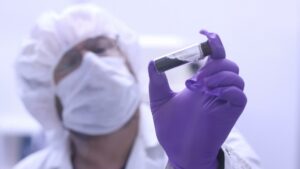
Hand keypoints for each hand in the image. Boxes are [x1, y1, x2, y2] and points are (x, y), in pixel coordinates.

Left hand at [148, 30, 246, 168]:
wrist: (179, 152)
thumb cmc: (171, 129)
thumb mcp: (159, 102)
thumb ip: (157, 83)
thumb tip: (152, 63)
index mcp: (201, 83)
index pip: (214, 57)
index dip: (213, 42)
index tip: (202, 33)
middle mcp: (215, 89)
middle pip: (227, 63)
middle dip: (213, 64)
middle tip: (194, 78)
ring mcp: (224, 100)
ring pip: (236, 76)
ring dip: (218, 75)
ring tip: (199, 86)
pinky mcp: (231, 112)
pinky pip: (239, 94)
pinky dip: (228, 88)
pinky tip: (210, 92)